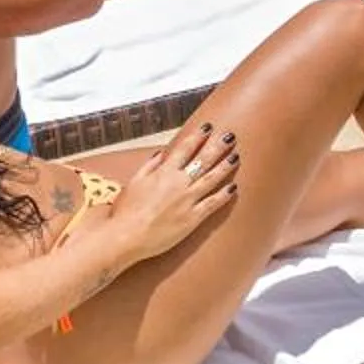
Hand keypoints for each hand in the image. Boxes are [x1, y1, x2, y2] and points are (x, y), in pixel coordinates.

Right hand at [103, 120, 239, 261]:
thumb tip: (161, 153)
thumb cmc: (127, 211)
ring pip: (211, 179)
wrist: (127, 236)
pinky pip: (212, 204)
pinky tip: (233, 188)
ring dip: (225, 166)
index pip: (185, 148)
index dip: (198, 136)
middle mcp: (179, 183)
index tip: (208, 127)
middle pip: (203, 160)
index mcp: (164, 172)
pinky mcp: (192, 219)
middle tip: (230, 136)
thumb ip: (150, 166)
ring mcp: (187, 200)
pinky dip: (224, 195)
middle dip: (218, 146)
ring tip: (236, 156)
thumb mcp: (134, 182)